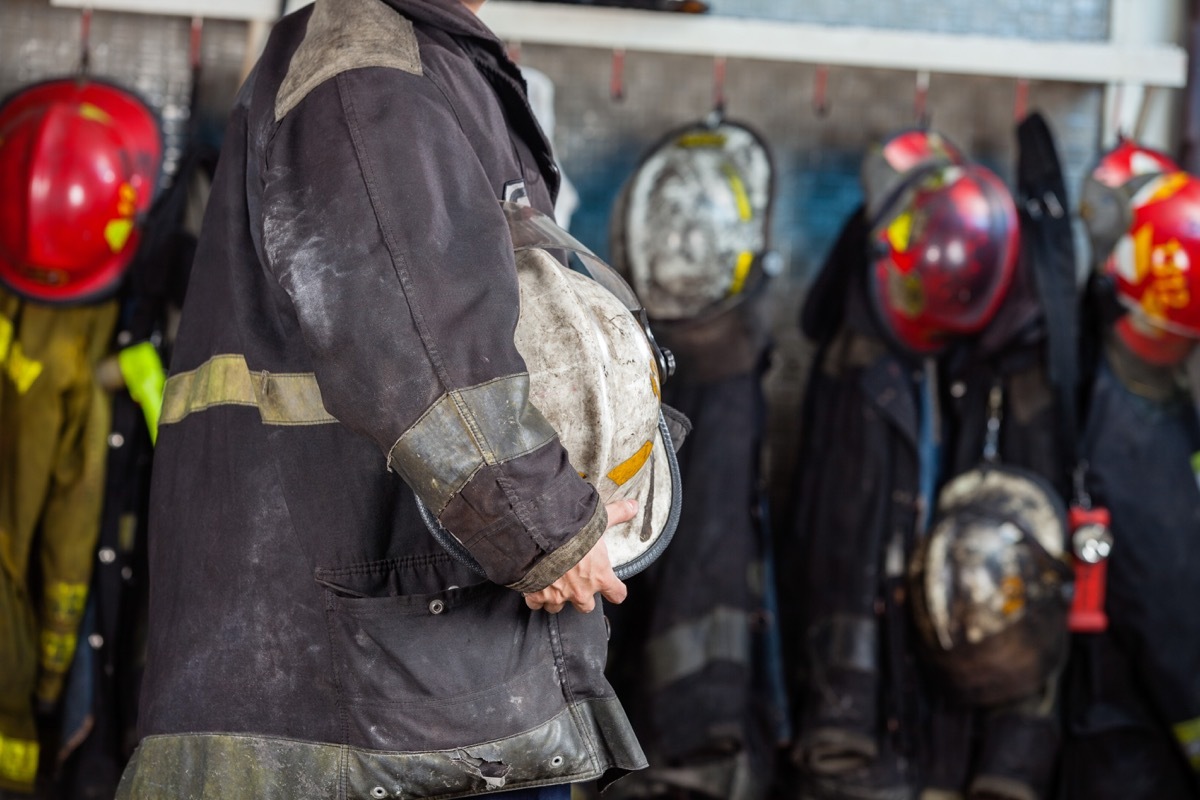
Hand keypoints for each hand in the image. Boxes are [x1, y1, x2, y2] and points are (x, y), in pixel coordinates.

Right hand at [523, 499, 637, 613]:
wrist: (538, 536)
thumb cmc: (571, 531)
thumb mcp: (598, 519)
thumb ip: (617, 514)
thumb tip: (632, 506)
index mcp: (600, 576)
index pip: (617, 594)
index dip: (616, 591)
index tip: (614, 588)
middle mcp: (580, 591)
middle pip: (586, 606)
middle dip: (582, 596)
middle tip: (577, 582)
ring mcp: (558, 595)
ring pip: (558, 606)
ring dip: (556, 597)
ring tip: (552, 583)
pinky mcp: (536, 595)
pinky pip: (535, 603)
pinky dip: (533, 596)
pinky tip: (532, 584)